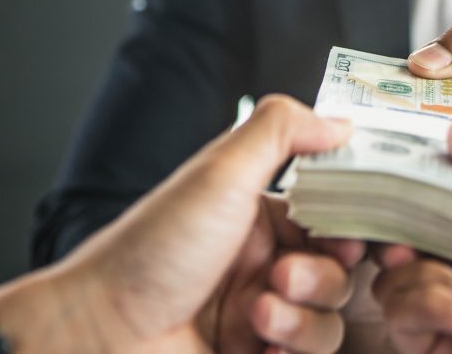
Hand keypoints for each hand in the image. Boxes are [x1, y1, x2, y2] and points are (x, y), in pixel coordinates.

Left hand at [0, 95, 364, 353]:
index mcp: (258, 213)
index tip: (355, 234)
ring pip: (328, 319)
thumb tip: (339, 121)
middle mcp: (263, 262)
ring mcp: (259, 313)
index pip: (332, 214)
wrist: (97, 333)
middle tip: (283, 275)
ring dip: (304, 317)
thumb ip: (281, 132)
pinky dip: (293, 349)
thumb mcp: (220, 174)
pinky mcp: (254, 353)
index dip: (352, 225)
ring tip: (258, 315)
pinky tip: (261, 343)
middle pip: (339, 270)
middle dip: (323, 275)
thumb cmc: (150, 250)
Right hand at [372, 124, 451, 353]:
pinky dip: (436, 313)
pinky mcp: (438, 353)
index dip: (408, 199)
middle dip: (397, 240)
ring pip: (392, 285)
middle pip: (400, 248)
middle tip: (402, 243)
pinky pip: (403, 324)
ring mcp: (449, 320)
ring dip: (430, 284)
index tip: (393, 183)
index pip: (430, 213)